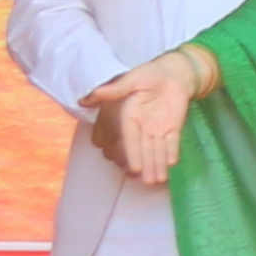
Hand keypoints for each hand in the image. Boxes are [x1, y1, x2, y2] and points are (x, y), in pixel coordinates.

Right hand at [83, 54, 198, 184]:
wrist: (172, 73)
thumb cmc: (149, 74)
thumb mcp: (131, 80)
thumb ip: (112, 90)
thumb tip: (83, 99)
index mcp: (129, 115)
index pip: (130, 136)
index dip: (132, 152)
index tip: (133, 167)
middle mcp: (142, 125)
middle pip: (143, 147)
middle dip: (145, 164)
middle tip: (146, 182)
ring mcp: (157, 127)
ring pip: (157, 148)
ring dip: (158, 164)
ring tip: (159, 180)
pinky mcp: (172, 127)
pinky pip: (172, 142)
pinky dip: (172, 152)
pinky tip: (171, 164)